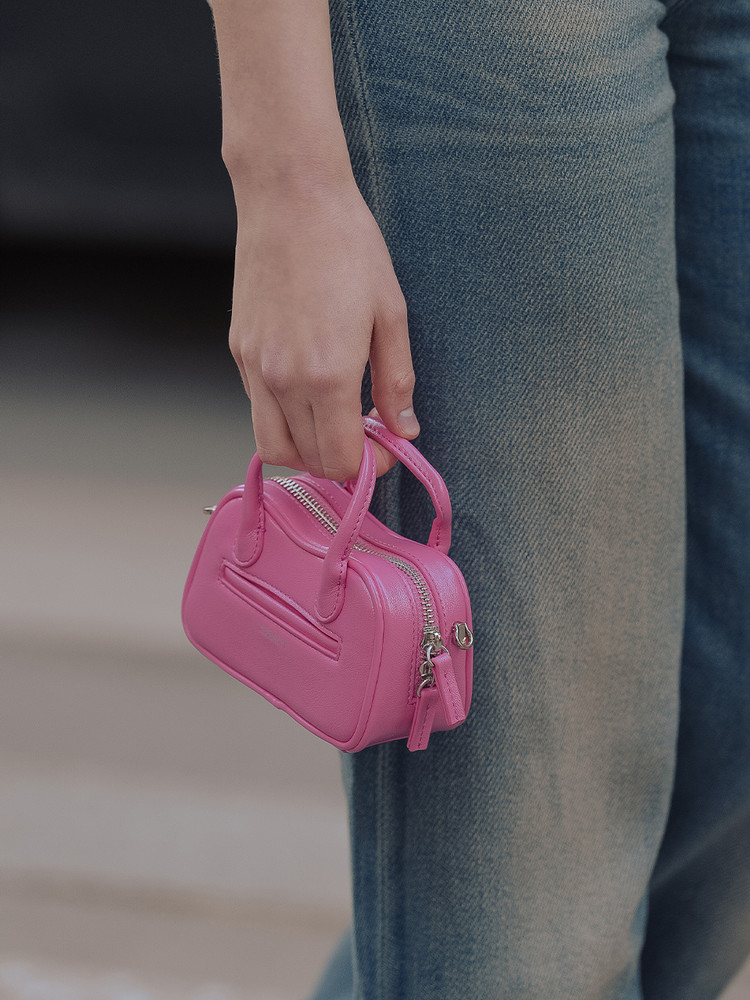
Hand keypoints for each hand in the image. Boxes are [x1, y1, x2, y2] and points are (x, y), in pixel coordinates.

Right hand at [228, 178, 419, 480]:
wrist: (290, 197)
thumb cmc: (346, 246)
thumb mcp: (390, 315)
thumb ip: (396, 382)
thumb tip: (404, 429)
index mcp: (327, 376)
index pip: (338, 460)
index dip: (366, 467)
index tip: (383, 449)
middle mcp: (283, 380)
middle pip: (305, 460)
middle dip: (338, 461)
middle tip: (364, 436)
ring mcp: (254, 367)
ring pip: (272, 444)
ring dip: (306, 447)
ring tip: (334, 419)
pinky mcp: (239, 351)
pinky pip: (258, 408)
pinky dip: (285, 416)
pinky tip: (310, 388)